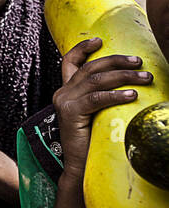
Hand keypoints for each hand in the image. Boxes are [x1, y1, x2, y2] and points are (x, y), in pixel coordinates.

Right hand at [53, 37, 152, 178]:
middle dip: (116, 61)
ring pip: (96, 79)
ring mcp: (64, 102)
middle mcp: (62, 93)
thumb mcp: (94, 115)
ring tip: (144, 77)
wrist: (79, 167)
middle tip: (139, 62)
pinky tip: (132, 95)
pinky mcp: (71, 114)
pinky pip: (96, 98)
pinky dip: (116, 94)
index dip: (82, 49)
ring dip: (123, 76)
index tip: (98, 40)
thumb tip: (128, 87)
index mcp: (66, 92)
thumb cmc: (92, 143)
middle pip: (89, 67)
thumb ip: (100, 100)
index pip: (69, 63)